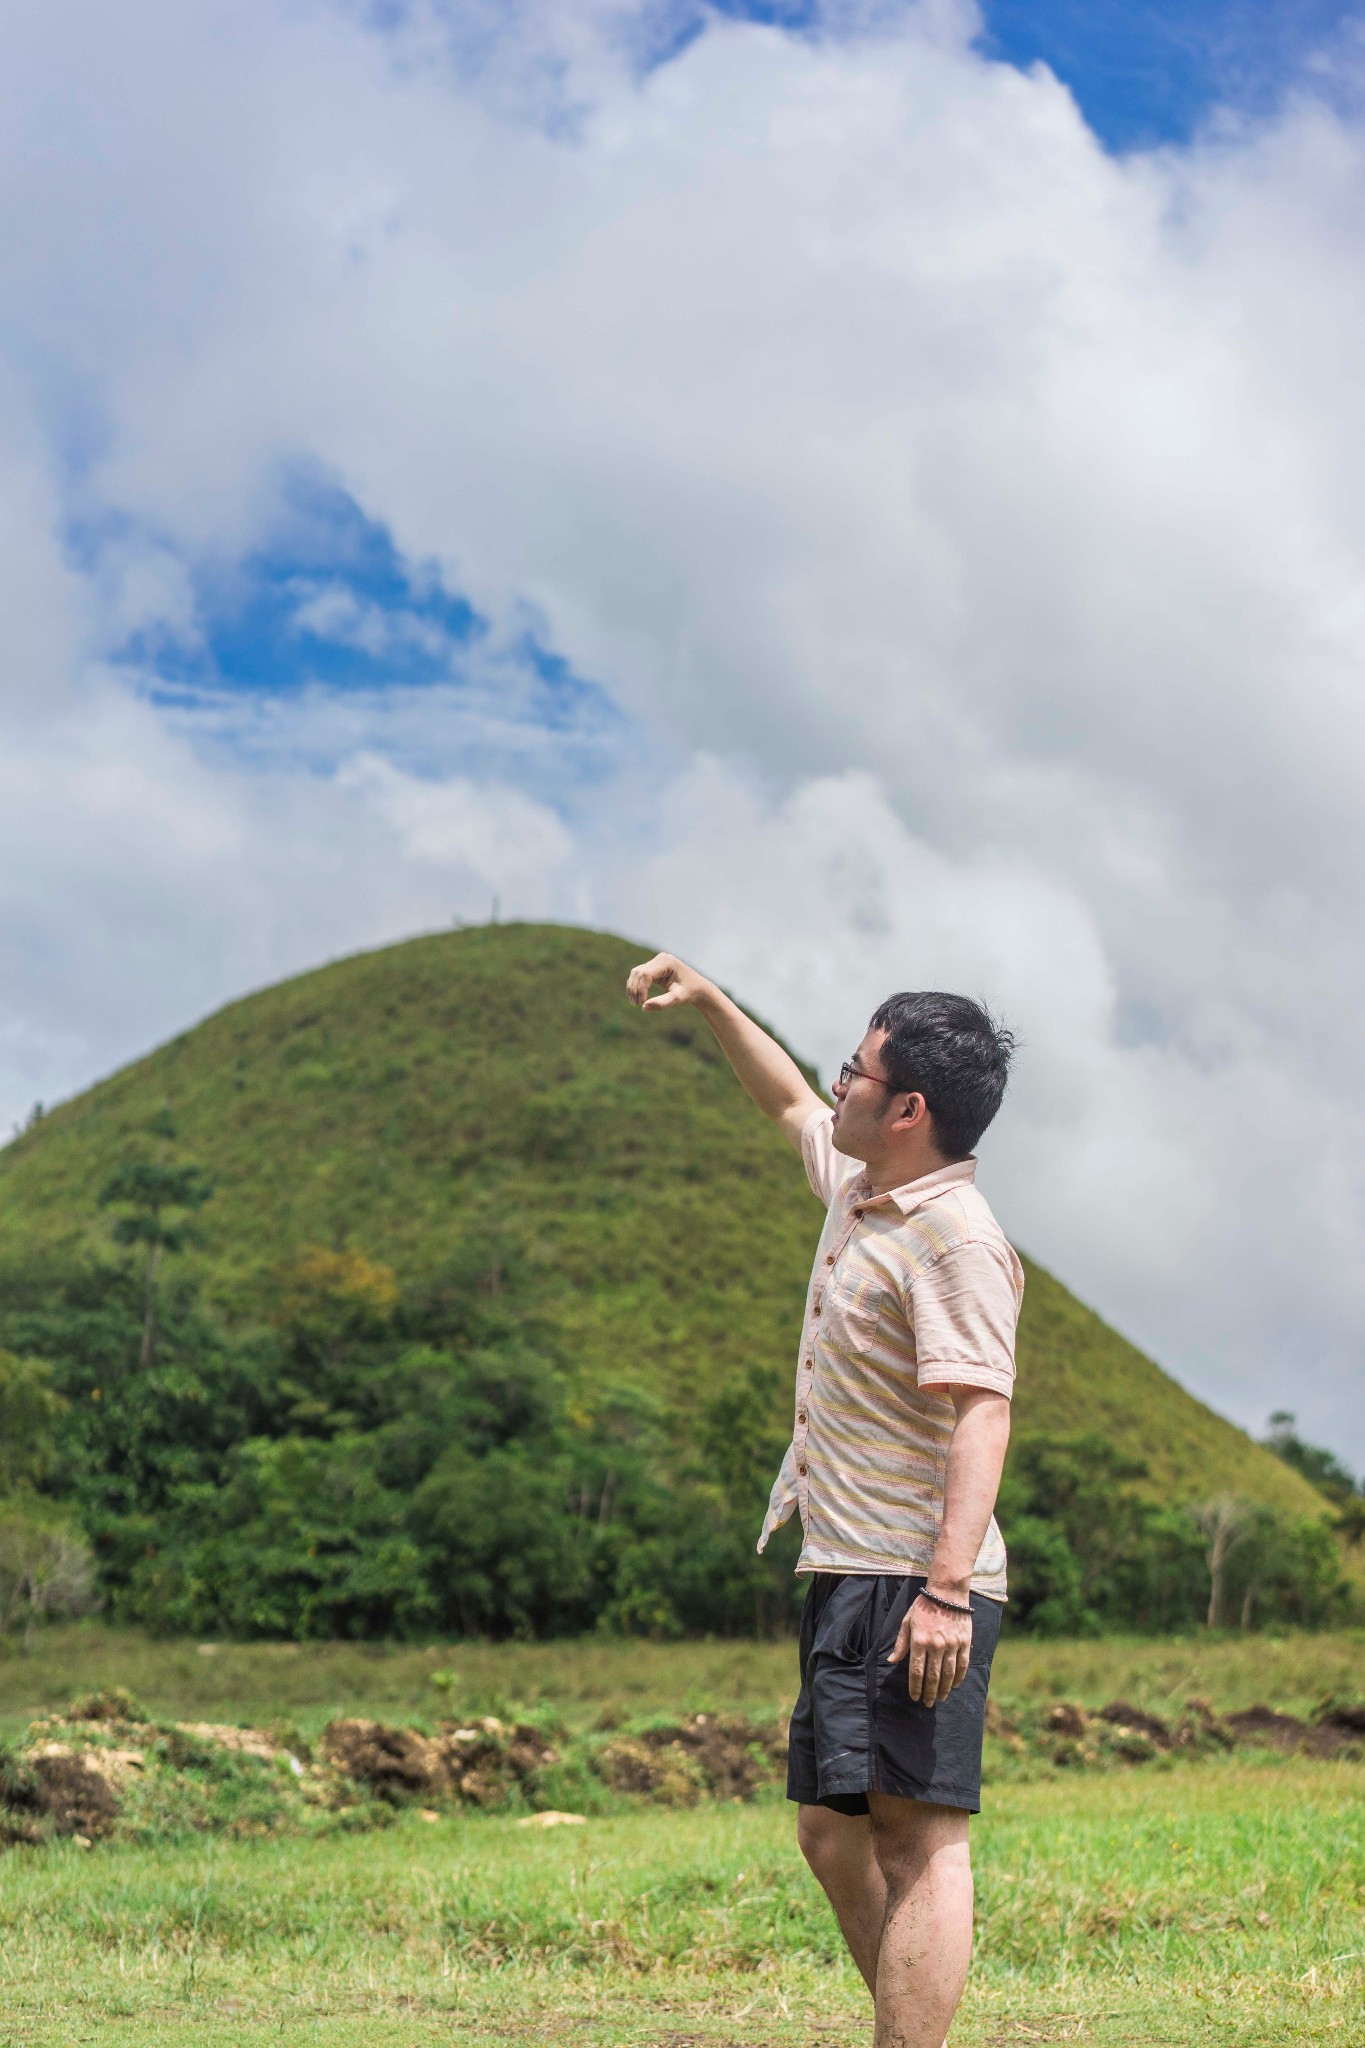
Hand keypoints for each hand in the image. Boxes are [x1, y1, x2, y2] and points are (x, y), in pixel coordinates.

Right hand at [625, 952, 710, 1011]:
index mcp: (667, 962)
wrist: (698, 988)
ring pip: (636, 973)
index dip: (641, 989)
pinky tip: (637, 998)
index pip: (646, 974)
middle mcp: (660, 959)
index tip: (642, 1003)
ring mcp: (656, 962)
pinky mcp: (654, 968)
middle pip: (639, 972)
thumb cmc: (690, 992)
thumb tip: (644, 1007)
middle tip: (635, 1004)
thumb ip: (662, 1003)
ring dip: (633, 987)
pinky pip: (640, 975)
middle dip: (635, 989)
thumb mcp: (677, 998)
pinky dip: (636, 986)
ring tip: (635, 1003)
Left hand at [889, 1592, 971, 1706]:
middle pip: (932, 1676)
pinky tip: (954, 1686)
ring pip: (948, 1674)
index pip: (916, 1670)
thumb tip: (892, 1661)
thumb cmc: (923, 1606)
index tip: (915, 1697)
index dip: (915, 1687)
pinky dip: (958, 1678)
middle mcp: (936, 1645)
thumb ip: (901, 1643)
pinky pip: (962, 1665)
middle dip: (929, 1692)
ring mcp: (952, 1644)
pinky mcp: (964, 1642)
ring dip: (944, 1689)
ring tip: (940, 1698)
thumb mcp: (907, 1621)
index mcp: (919, 1640)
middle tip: (928, 1703)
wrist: (947, 1592)